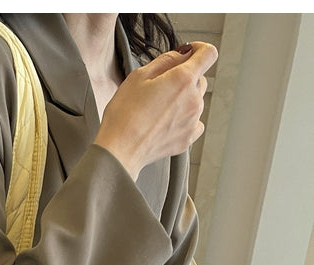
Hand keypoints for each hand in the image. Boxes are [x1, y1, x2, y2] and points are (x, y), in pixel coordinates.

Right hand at [94, 41, 217, 178]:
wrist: (119, 150)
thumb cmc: (124, 115)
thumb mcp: (138, 76)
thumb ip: (165, 60)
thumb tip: (181, 55)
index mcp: (183, 79)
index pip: (208, 53)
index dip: (198, 49)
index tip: (188, 54)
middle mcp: (193, 99)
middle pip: (200, 79)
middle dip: (184, 78)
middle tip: (160, 87)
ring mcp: (193, 120)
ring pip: (196, 101)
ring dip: (183, 100)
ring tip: (157, 109)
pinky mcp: (188, 138)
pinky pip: (195, 122)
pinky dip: (184, 119)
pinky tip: (166, 122)